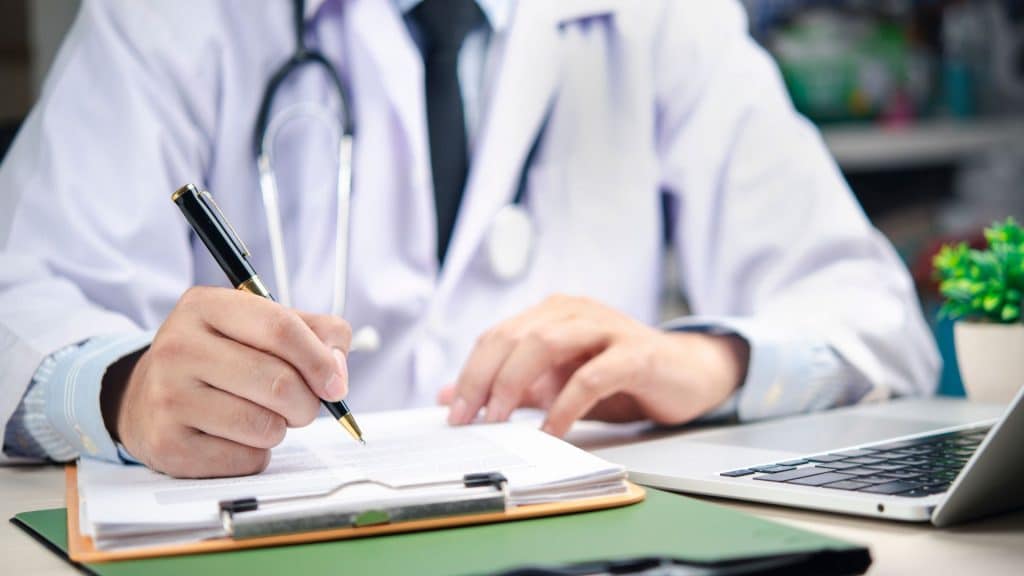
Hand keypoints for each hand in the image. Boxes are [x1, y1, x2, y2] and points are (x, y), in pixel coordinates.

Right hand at [102, 287, 350, 477]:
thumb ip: (317, 333)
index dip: (320, 360)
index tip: (335, 383)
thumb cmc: (222, 357)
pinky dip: (256, 454)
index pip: (280, 328)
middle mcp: (178, 347)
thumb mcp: (263, 325)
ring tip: (261, 415)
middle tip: (301, 404)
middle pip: (278, 382)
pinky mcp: (168, 445)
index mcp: (205, 306)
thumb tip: (336, 374)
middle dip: (307, 402)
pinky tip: (234, 437)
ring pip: (265, 426)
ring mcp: (167, 397)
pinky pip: (246, 460)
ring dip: (280, 428)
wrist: (148, 396)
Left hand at [440, 295, 748, 436]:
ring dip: (514, 384)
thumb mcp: (558, 382)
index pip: (498, 336)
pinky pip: (591, 377)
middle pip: (514, 336)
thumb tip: (452, 398)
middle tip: (469, 419)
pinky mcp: (635, 354)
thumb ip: (512, 388)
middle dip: (484, 379)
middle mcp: (575, 312)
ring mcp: (606, 328)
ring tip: (499, 420)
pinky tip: (551, 431)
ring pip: (545, 344)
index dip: (470, 372)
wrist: (688, 374)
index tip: (453, 412)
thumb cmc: (621, 377)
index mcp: (553, 313)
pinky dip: (565, 406)